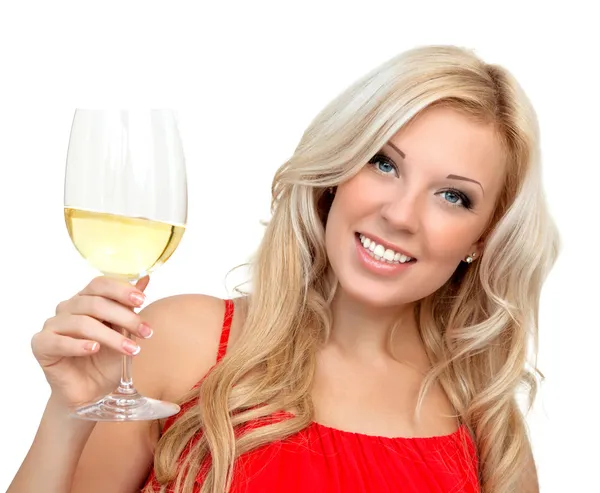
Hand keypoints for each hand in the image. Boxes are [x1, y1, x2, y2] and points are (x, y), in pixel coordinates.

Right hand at [31, 275, 151, 408]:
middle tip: (145, 332)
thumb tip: (145, 279)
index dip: (121, 290)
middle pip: (95, 303)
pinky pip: (58, 342)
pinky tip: (94, 349)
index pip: (100, 285)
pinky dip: (78, 345)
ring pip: (82, 323)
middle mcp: (67, 308)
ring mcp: (52, 325)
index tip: (143, 300)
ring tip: (131, 350)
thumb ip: (129, 306)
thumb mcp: (124, 331)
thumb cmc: (107, 359)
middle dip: (124, 317)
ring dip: (110, 336)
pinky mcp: (42, 345)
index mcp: (86, 299)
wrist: (92, 392)